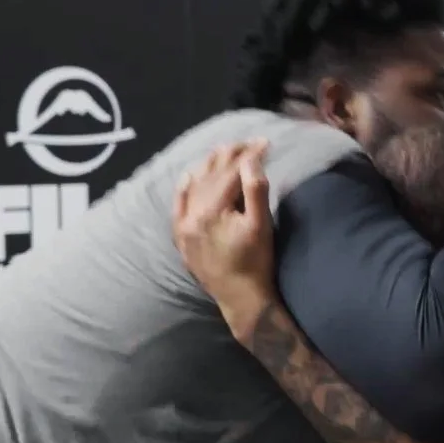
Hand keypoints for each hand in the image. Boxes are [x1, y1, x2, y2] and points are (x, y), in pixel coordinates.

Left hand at [173, 141, 276, 326]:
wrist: (241, 299)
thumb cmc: (256, 262)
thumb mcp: (261, 225)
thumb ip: (256, 190)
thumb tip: (251, 159)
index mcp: (211, 210)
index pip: (230, 173)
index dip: (249, 155)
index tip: (265, 142)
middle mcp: (191, 215)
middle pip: (210, 176)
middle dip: (230, 156)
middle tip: (248, 143)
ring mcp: (183, 226)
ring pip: (193, 186)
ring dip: (209, 167)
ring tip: (224, 151)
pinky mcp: (181, 237)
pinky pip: (178, 206)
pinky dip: (184, 189)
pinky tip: (189, 176)